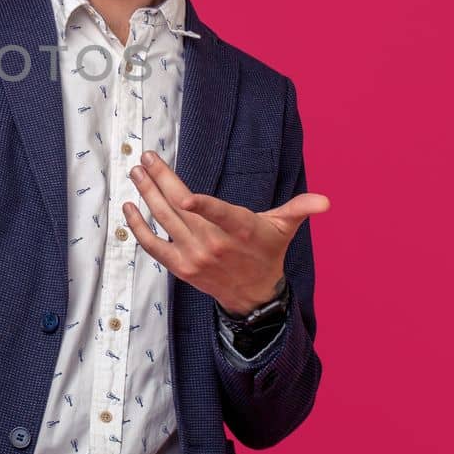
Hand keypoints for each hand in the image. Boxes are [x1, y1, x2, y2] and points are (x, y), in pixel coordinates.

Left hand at [121, 149, 329, 315]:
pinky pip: (153, 245)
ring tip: (136, 172)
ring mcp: (194, 256)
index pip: (220, 216)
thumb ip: (299, 209)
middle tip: (146, 158)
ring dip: (147, 194)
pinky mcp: (179, 266)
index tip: (183, 193)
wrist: (252, 296)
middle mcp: (214, 244)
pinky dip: (138, 227)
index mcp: (240, 230)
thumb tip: (325, 202)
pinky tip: (128, 207)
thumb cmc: (266, 251)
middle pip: (181, 209)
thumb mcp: (284, 228)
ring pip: (164, 221)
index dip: (202, 205)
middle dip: (160, 180)